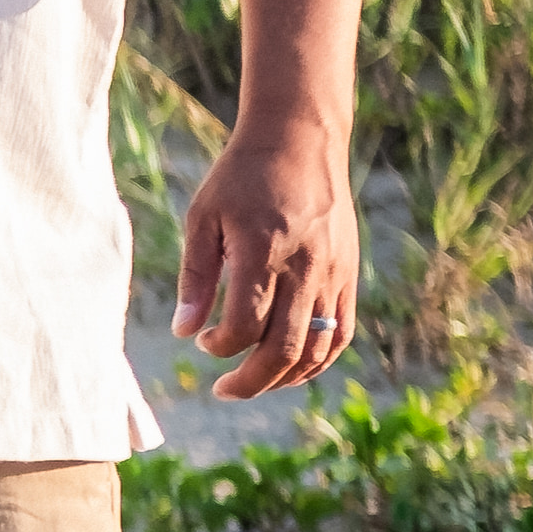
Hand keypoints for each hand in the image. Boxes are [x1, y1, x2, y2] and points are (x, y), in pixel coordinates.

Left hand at [175, 107, 360, 398]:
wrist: (301, 141)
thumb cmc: (241, 178)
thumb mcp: (203, 218)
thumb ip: (195, 278)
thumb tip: (183, 330)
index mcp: (262, 250)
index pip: (245, 324)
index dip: (220, 346)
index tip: (202, 342)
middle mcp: (304, 266)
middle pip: (284, 348)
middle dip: (251, 381)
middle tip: (224, 390)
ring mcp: (333, 273)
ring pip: (317, 348)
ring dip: (284, 377)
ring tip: (255, 382)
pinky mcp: (349, 274)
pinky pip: (341, 332)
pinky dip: (319, 360)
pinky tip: (292, 368)